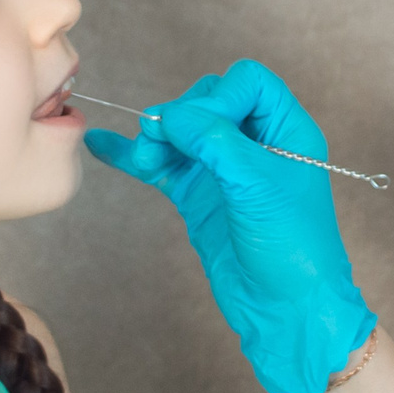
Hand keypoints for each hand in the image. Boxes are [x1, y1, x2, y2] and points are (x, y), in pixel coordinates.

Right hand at [84, 60, 376, 392]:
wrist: (285, 310)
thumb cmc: (292, 246)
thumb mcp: (256, 185)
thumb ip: (214, 141)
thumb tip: (168, 115)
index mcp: (286, 129)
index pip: (246, 82)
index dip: (218, 95)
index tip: (203, 128)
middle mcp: (256, 143)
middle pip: (207, 101)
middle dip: (180, 116)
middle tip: (162, 142)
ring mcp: (224, 169)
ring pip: (180, 132)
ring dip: (155, 138)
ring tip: (143, 158)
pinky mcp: (199, 196)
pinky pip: (162, 164)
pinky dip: (132, 156)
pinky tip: (100, 146)